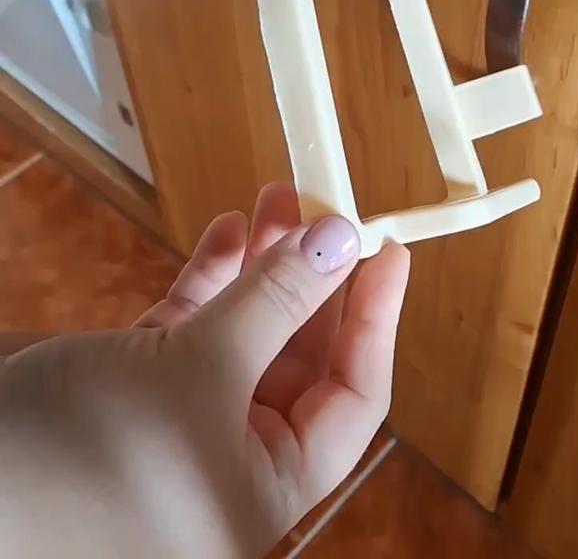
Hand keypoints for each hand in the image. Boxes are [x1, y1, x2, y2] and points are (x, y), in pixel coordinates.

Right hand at [0, 185, 409, 557]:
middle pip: (298, 355)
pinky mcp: (140, 385)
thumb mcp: (201, 369)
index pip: (352, 396)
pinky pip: (195, 326)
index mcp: (266, 484)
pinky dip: (214, 277)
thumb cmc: (90, 453)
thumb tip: (342, 237)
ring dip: (263, 264)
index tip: (388, 248)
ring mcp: (185, 418)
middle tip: (321, 202)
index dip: (375, 318)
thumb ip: (277, 299)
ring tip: (277, 194)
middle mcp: (233, 456)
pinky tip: (228, 230)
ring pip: (247, 331)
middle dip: (311, 275)